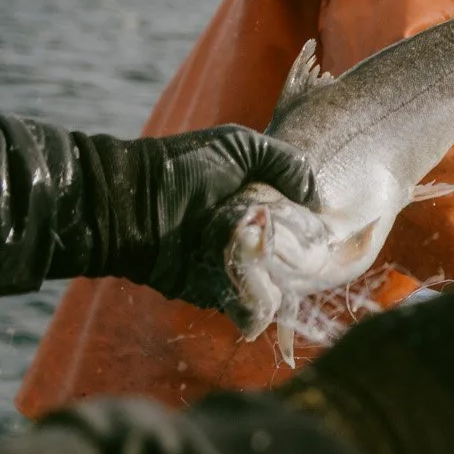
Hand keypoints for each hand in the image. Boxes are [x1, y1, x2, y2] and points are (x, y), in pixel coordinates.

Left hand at [133, 125, 319, 311]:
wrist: (128, 204)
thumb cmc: (180, 169)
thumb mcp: (239, 146)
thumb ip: (286, 162)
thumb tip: (316, 201)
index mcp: (261, 205)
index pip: (304, 226)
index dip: (317, 228)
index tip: (325, 229)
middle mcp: (252, 239)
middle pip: (297, 261)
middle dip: (301, 258)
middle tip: (291, 245)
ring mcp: (235, 269)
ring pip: (278, 286)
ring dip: (277, 278)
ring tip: (261, 258)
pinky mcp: (216, 294)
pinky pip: (248, 307)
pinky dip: (255, 302)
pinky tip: (251, 282)